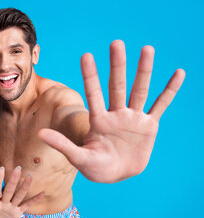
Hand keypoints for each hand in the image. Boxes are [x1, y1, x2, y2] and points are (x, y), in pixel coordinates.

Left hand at [38, 40, 184, 182]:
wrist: (116, 175)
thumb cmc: (95, 168)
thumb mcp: (78, 158)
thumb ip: (62, 144)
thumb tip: (40, 134)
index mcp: (98, 121)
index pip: (93, 94)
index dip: (90, 76)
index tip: (86, 56)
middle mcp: (116, 114)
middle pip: (117, 86)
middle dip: (117, 65)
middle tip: (116, 42)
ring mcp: (133, 118)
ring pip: (139, 90)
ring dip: (144, 70)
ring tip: (147, 48)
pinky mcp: (149, 125)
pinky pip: (160, 105)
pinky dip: (169, 90)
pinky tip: (178, 73)